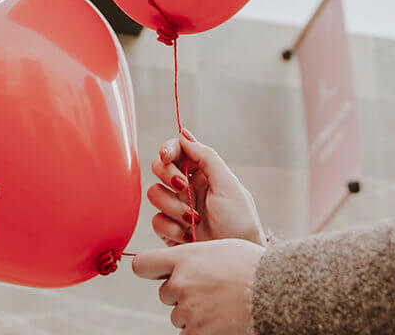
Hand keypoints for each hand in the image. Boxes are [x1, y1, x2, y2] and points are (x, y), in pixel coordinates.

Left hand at [133, 239, 263, 333]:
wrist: (275, 291)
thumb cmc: (251, 266)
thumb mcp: (218, 248)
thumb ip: (192, 257)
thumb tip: (177, 267)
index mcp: (185, 258)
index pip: (143, 264)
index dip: (149, 269)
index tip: (156, 272)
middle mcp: (181, 283)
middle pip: (165, 293)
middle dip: (181, 294)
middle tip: (210, 290)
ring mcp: (188, 310)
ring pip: (177, 315)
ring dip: (193, 314)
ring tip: (220, 304)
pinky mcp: (197, 333)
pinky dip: (199, 331)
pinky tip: (218, 320)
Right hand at [149, 134, 265, 245]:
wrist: (236, 261)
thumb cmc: (240, 222)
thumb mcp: (229, 185)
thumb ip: (206, 157)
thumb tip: (184, 133)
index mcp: (203, 172)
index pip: (178, 151)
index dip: (168, 149)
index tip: (167, 156)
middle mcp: (187, 187)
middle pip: (159, 168)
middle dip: (167, 175)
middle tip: (182, 186)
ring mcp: (176, 208)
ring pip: (154, 194)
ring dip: (172, 206)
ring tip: (193, 219)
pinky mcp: (169, 230)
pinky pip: (156, 221)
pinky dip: (171, 227)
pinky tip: (188, 236)